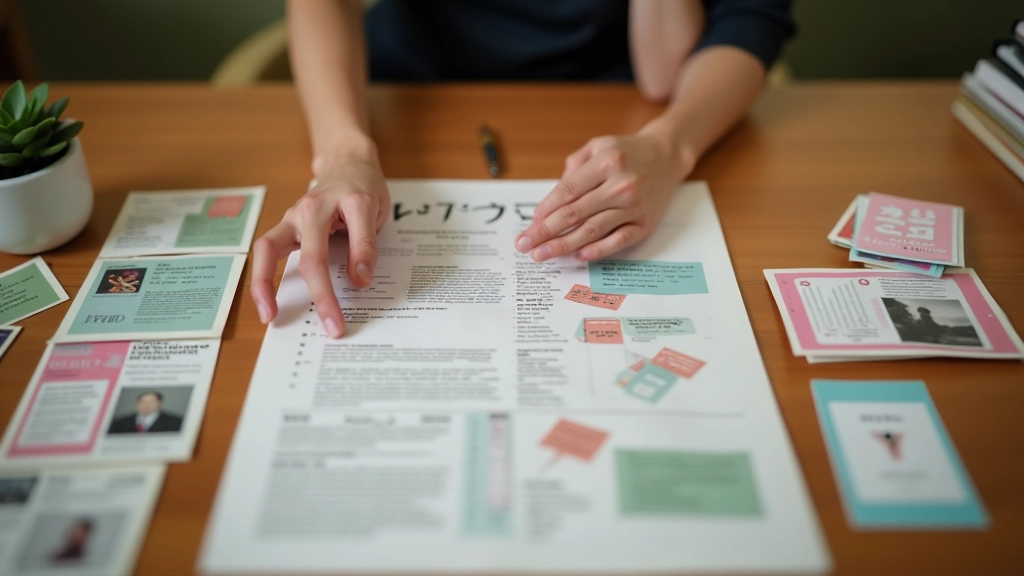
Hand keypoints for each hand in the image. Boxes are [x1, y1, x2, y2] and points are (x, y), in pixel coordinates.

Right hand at [251, 142, 389, 337]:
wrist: (345, 163)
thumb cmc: (362, 188)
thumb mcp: (377, 208)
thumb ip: (367, 242)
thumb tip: (359, 280)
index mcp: (348, 201)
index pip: (357, 237)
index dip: (361, 262)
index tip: (363, 286)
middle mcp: (312, 208)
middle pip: (312, 257)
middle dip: (321, 296)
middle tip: (333, 327)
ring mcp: (293, 217)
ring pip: (268, 249)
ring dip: (264, 284)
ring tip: (269, 316)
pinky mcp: (284, 227)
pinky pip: (265, 251)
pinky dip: (262, 277)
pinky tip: (268, 302)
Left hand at [514, 131, 689, 261]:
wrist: (667, 156)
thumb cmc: (627, 152)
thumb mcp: (598, 146)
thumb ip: (573, 169)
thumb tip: (550, 203)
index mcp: (607, 163)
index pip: (567, 191)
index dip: (545, 209)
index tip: (530, 223)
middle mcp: (622, 185)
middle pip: (575, 213)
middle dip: (545, 232)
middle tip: (524, 245)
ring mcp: (635, 206)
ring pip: (592, 231)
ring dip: (563, 245)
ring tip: (542, 254)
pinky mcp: (645, 224)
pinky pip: (618, 241)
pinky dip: (597, 251)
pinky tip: (578, 256)